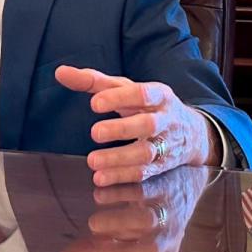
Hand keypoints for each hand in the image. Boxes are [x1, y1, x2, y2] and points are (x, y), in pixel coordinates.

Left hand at [56, 66, 218, 185]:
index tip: (94, 103)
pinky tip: (100, 178)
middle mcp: (166, 120)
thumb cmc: (146, 105)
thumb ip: (93, 81)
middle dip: (122, 129)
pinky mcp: (161, 167)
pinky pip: (144, 174)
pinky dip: (121, 177)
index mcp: (159, 96)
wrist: (191, 132)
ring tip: (92, 161)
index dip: (119, 98)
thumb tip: (60, 72)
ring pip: (146, 154)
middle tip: (94, 133)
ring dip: (119, 160)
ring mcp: (166, 145)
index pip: (142, 94)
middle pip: (147, 125)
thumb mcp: (125, 89)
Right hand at [59, 165, 208, 251]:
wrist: (186, 180)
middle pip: (150, 249)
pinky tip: (98, 195)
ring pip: (147, 219)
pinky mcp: (164, 185)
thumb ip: (97, 249)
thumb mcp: (128, 235)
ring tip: (92, 223)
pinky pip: (142, 190)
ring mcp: (168, 209)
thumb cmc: (150, 217)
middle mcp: (169, 234)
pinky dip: (119, 193)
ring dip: (118, 222)